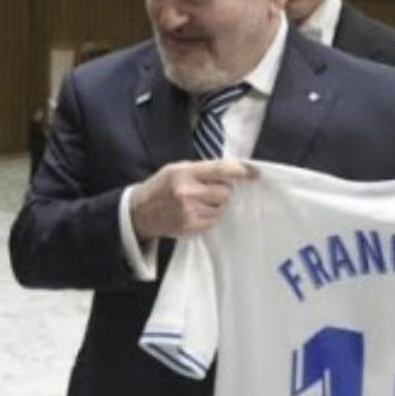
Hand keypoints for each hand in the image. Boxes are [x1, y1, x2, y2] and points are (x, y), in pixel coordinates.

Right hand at [129, 159, 252, 239]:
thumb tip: (232, 171)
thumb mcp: (176, 169)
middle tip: (207, 190)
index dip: (241, 171)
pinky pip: (214, 220)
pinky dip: (209, 216)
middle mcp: (188, 192)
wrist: (139, 213)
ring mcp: (190, 212)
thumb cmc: (160, 187)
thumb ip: (202, 169)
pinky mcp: (191, 226)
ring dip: (215, 204)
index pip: (221, 170)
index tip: (255, 173)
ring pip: (221, 207)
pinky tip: (194, 212)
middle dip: (221, 190)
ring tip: (198, 202)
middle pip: (226, 191)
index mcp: (185, 173)